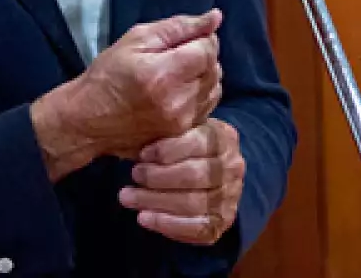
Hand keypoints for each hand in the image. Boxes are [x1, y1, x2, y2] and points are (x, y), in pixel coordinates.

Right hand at [31, 10, 223, 177]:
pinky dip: (199, 95)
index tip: (184, 40)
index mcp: (164, 74)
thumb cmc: (108, 74)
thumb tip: (215, 17)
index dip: (201, 39)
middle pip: (214, 69)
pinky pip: (207, 108)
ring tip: (177, 73)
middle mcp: (178, 102)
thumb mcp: (137, 39)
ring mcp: (181, 123)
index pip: (208, 49)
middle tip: (177, 56)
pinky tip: (179, 91)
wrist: (88, 119)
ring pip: (214, 89)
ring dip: (203, 76)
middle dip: (202, 57)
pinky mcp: (182, 136)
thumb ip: (180, 27)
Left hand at [120, 118, 244, 245]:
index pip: (197, 143)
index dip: (167, 150)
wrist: (215, 178)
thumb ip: (171, 132)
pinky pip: (195, 228)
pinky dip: (167, 224)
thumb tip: (139, 134)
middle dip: (157, 177)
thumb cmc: (191, 149)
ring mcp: (230, 197)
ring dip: (155, 201)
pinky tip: (144, 218)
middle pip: (193, 175)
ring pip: (192, 202)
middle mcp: (233, 167)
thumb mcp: (186, 131)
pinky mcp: (222, 222)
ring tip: (128, 197)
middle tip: (133, 175)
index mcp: (225, 138)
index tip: (141, 155)